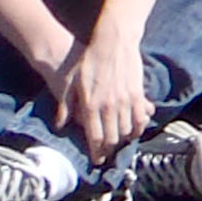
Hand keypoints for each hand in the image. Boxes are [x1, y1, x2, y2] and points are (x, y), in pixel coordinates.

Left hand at [50, 26, 152, 163]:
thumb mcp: (72, 83)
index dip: (96, 152)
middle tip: (107, 154)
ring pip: (127, 130)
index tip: (97, 160)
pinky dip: (139, 127)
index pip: (95, 138)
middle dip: (109, 150)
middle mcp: (109, 106)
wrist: (112, 40)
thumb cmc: (89, 60)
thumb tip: (60, 124)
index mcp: (91, 105)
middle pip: (112, 138)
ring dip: (123, 139)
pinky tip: (135, 130)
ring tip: (119, 143)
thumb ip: (66, 105)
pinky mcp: (137, 92)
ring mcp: (125, 100)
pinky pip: (141, 117)